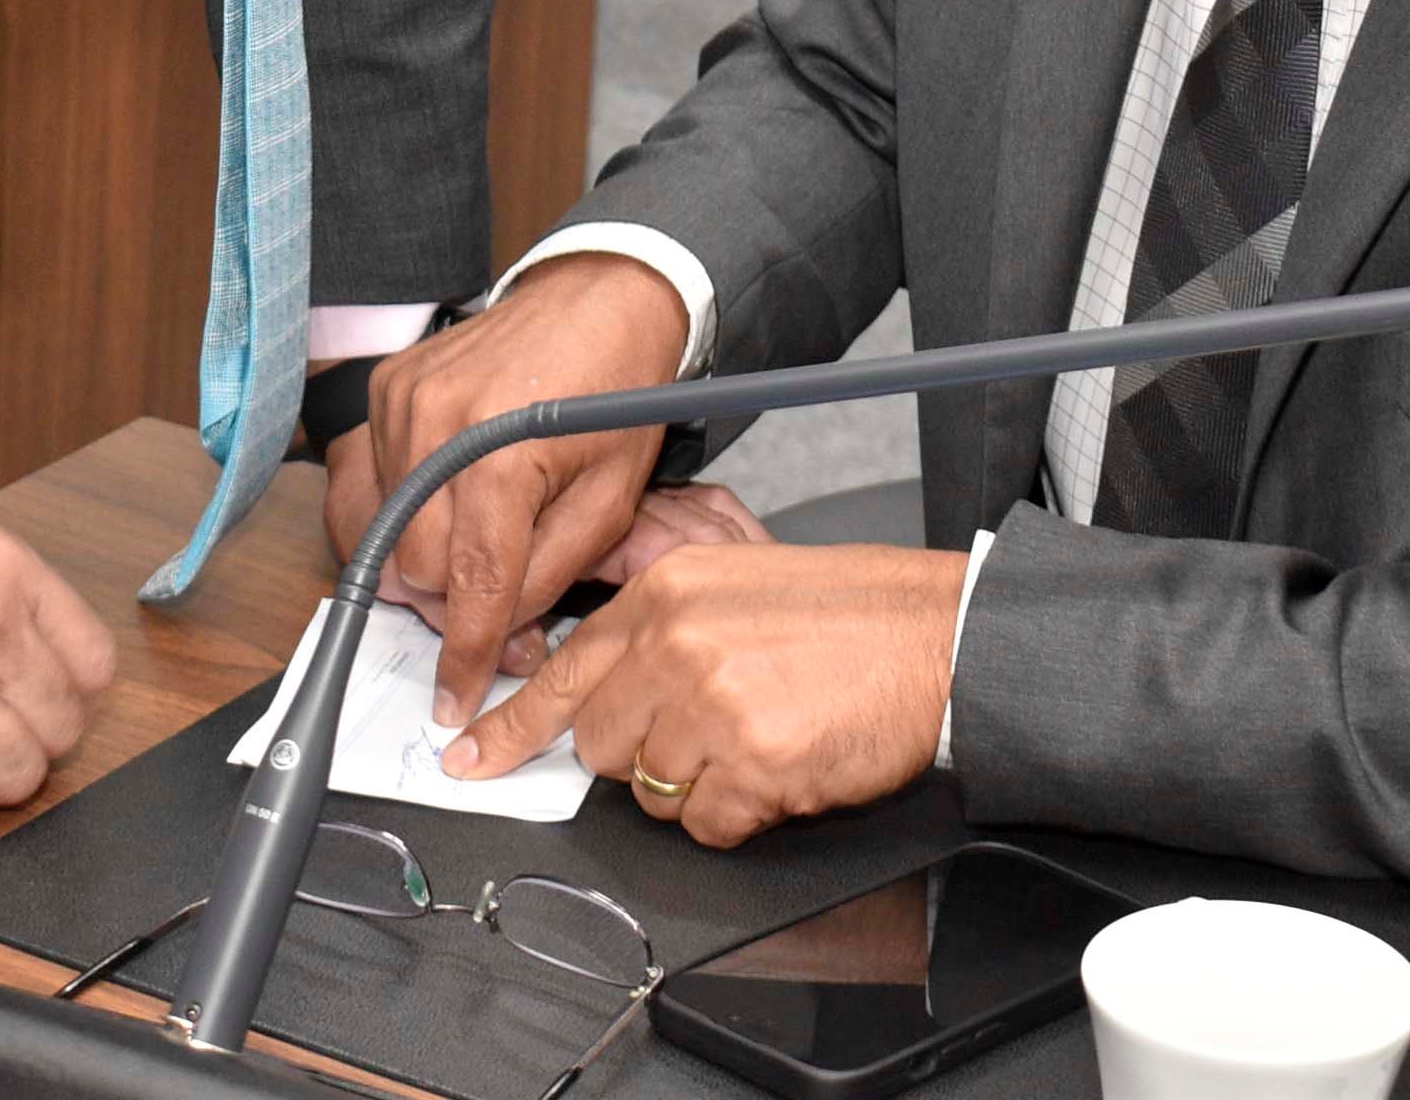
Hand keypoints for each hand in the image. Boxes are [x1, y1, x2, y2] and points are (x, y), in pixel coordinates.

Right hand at [327, 256, 689, 720]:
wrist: (599, 300)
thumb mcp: (611, 499)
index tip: (458, 698)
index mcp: (502, 453)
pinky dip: (402, 512)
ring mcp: (402, 401)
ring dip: (430, 558)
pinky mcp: (386, 389)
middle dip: (457, 606)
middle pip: (417, 568)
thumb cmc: (618, 394)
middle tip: (504, 612)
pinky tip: (447, 506)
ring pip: (386, 533)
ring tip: (483, 548)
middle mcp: (437, 424)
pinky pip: (369, 485)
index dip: (466, 653)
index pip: (471, 583)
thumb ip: (551, 574)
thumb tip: (501, 633)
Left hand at [442, 541, 964, 848]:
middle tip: (708, 729)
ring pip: (652, 792)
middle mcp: (675, 645)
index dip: (509, 727)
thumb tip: (605, 692)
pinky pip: (708, 825)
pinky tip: (781, 766)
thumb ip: (662, 629)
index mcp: (666, 593)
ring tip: (760, 736)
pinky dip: (742, 813)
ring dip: (700, 785)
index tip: (471, 757)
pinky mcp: (752, 767)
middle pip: (600, 745)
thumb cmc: (850, 614)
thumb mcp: (736, 583)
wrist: (938, 638)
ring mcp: (710, 707)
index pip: (563, 671)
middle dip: (642, 753)